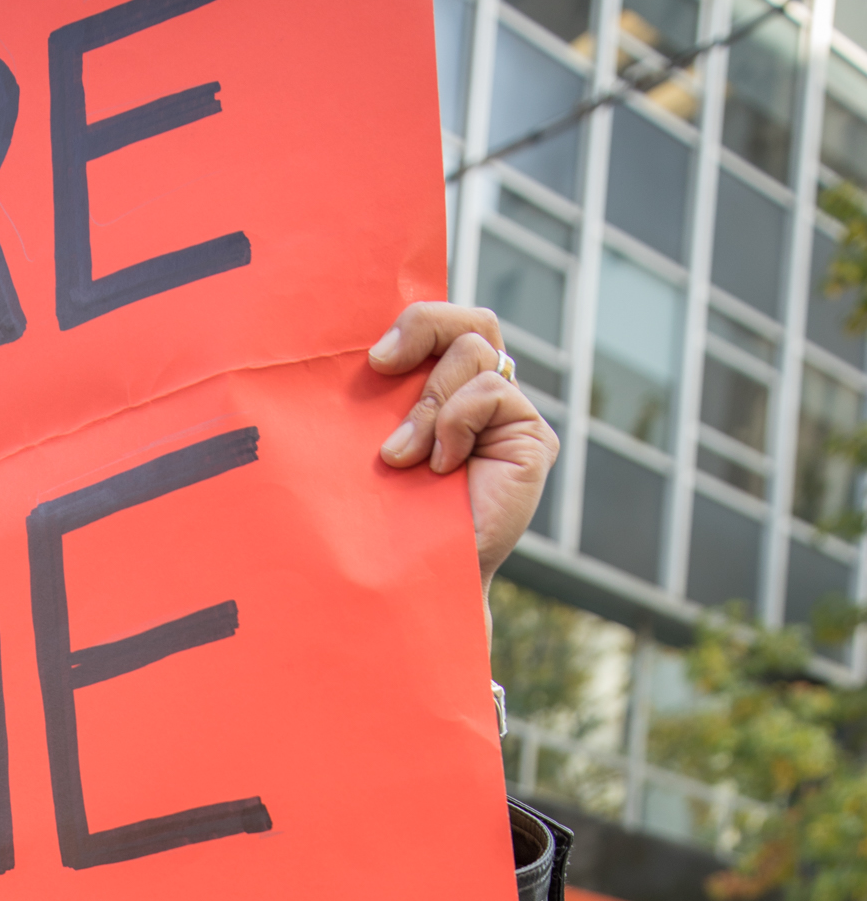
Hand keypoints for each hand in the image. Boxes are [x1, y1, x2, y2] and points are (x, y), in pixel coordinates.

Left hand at [370, 305, 558, 587]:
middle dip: (424, 330)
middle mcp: (483, 399)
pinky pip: (491, 391)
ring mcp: (512, 417)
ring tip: (406, 458)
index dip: (416, 322)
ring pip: (475, 352)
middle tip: (381, 366)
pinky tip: (443, 467)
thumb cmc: (386, 518)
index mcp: (445, 392)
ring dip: (429, 404)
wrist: (416, 579)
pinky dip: (456, 422)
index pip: (444, 326)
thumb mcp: (374, 442)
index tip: (374, 358)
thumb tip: (368, 354)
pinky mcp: (533, 439)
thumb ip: (384, 395)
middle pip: (471, 322)